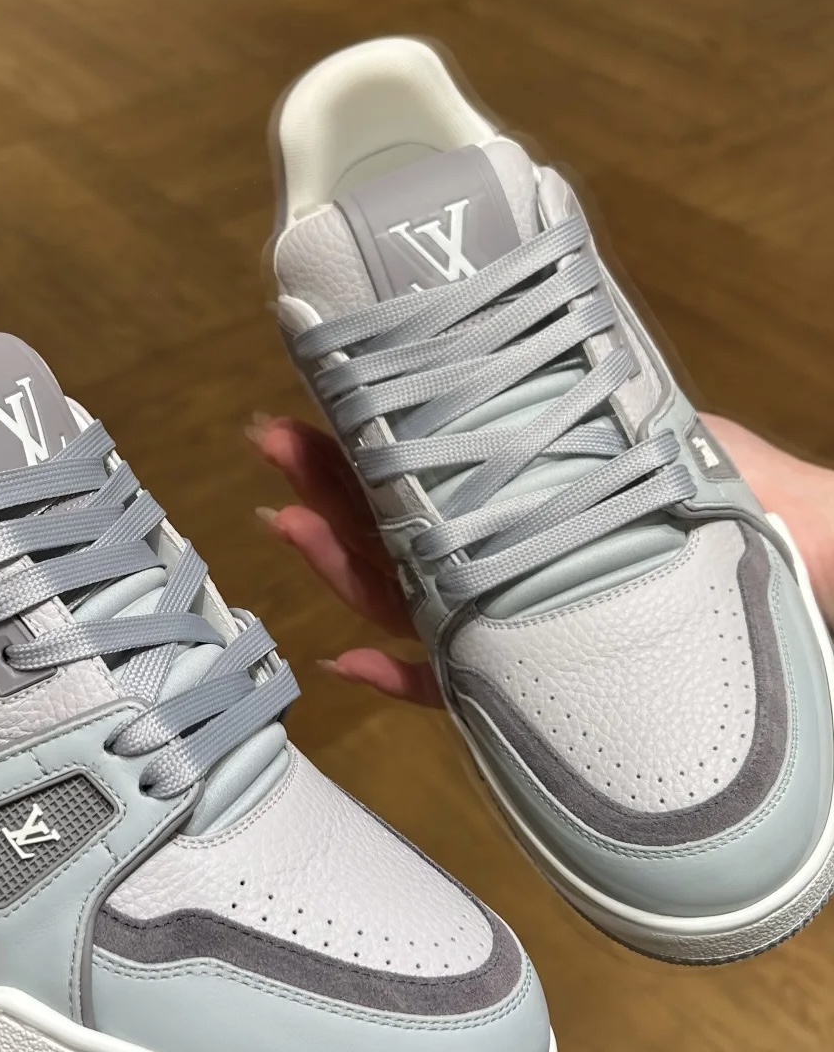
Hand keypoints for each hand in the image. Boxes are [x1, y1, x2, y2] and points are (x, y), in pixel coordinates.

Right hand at [250, 412, 833, 707]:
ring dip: (341, 564)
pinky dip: (399, 680)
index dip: (370, 443)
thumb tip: (520, 357)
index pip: (439, 472)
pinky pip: (458, 695)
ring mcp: (526, 626)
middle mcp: (522, 563)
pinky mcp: (547, 693)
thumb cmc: (766, 523)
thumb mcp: (678, 444)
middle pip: (405, 530)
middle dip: (330, 487)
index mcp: (541, 503)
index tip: (316, 404)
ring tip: (287, 523)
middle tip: (273, 443)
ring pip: (410, 601)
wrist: (827, 583)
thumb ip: (599, 419)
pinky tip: (343, 656)